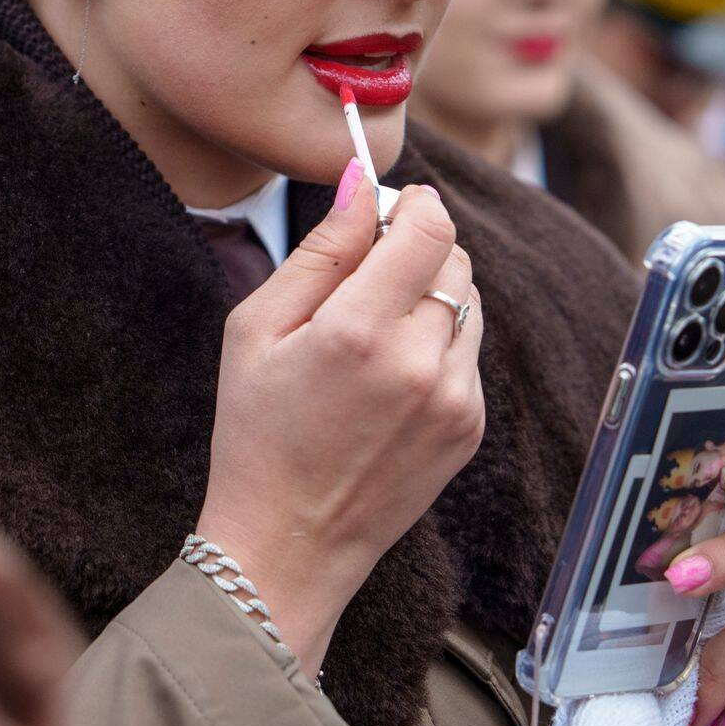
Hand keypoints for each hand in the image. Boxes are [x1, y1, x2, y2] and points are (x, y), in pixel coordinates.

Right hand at [194, 159, 484, 673]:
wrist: (288, 544)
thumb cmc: (255, 432)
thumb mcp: (257, 330)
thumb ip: (319, 251)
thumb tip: (362, 181)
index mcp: (360, 332)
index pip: (429, 228)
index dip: (413, 203)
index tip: (388, 206)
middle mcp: (421, 363)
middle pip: (455, 258)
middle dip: (416, 249)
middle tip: (363, 276)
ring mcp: (455, 400)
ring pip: (469, 302)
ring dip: (430, 295)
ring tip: (370, 333)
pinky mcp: (470, 426)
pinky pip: (468, 351)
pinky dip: (436, 343)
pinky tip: (384, 377)